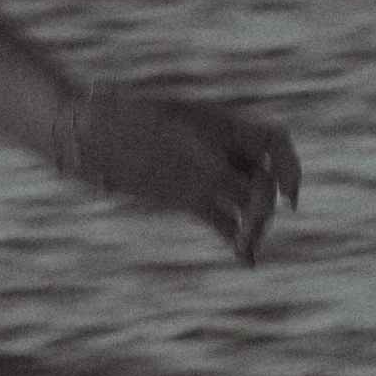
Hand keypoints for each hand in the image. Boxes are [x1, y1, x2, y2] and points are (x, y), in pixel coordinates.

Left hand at [58, 85, 302, 264]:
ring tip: (247, 248)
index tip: (288, 199)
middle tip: (251, 227)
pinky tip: (246, 260)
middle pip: (263, 180)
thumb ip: (192, 150)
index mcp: (219, 123)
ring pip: (247, 204)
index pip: (273, 142)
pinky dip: (236, 240)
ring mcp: (206, 176)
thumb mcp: (155, 127)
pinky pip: (222, 220)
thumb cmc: (116, 115)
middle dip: (265, 205)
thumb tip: (222, 173)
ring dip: (256, 228)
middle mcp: (219, 150)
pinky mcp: (189, 198)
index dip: (290, 168)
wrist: (84, 132)